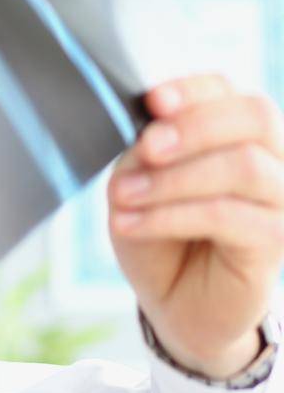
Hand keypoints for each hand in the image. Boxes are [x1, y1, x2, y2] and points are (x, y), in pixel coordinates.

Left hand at [109, 74, 283, 376]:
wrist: (175, 302)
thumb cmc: (159, 237)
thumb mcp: (138, 185)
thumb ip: (148, 153)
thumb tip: (154, 128)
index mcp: (239, 132)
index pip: (228, 91)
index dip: (192, 90)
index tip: (152, 102)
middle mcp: (274, 157)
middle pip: (254, 115)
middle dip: (192, 128)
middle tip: (146, 150)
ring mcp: (281, 197)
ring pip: (242, 165)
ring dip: (173, 179)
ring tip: (124, 198)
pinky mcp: (276, 238)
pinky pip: (227, 214)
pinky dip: (170, 215)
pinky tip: (130, 222)